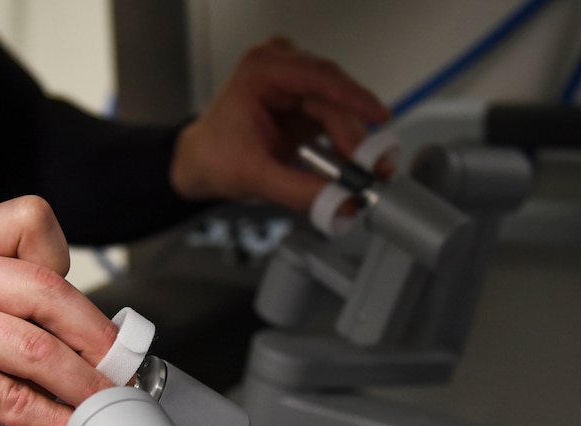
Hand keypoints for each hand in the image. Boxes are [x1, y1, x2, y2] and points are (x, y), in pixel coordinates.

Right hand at [0, 196, 117, 425]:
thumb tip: (78, 336)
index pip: (30, 223)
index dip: (71, 270)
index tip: (93, 317)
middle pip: (45, 288)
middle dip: (96, 337)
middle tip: (121, 366)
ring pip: (33, 346)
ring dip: (82, 384)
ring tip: (103, 403)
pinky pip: (7, 396)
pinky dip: (48, 418)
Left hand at [170, 36, 390, 213]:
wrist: (200, 164)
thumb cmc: (213, 157)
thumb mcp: (254, 177)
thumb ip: (298, 191)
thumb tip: (340, 201)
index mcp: (261, 71)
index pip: (317, 77)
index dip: (353, 98)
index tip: (379, 117)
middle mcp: (281, 69)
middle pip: (332, 96)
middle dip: (356, 133)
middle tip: (376, 164)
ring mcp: (295, 85)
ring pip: (338, 108)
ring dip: (355, 140)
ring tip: (370, 168)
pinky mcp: (305, 103)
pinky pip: (336, 119)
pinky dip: (347, 142)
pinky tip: (356, 162)